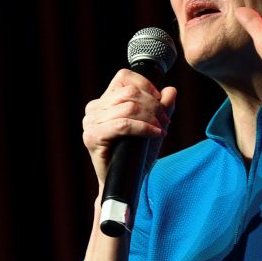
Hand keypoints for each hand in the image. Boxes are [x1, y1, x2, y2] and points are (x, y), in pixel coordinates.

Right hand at [82, 69, 176, 185]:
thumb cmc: (136, 155)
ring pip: (128, 107)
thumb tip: (171, 90)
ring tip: (160, 130)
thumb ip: (162, 107)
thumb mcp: (153, 126)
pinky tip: (154, 134)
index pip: (124, 77)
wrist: (125, 183)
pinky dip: (143, 128)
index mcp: (104, 101)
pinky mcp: (93, 137)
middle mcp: (94, 109)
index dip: (146, 85)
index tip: (160, 102)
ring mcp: (91, 122)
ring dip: (151, 118)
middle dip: (153, 105)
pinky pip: (123, 124)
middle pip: (130, 92)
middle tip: (165, 121)